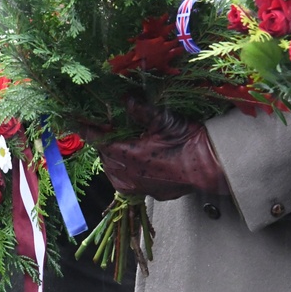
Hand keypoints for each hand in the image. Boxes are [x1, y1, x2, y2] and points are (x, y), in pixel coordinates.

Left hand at [96, 106, 228, 200]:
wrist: (212, 167)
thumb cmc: (188, 142)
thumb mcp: (164, 120)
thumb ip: (141, 109)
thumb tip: (125, 97)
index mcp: (128, 155)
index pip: (99, 141)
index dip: (87, 131)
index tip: (78, 124)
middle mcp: (129, 175)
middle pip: (105, 158)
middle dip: (103, 145)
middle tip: (106, 132)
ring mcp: (140, 187)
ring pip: (115, 175)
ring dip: (112, 161)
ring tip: (116, 150)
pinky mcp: (151, 194)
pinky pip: (129, 185)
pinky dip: (126, 174)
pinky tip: (134, 166)